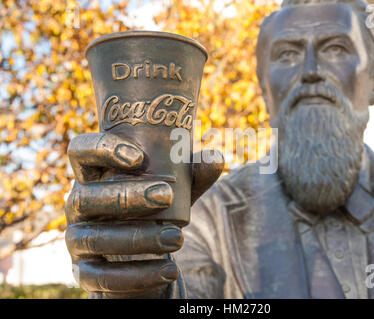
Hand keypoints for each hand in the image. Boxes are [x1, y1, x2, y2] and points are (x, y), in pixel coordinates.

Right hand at [64, 132, 222, 297]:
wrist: (144, 254)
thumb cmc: (156, 209)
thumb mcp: (176, 191)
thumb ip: (193, 175)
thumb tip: (214, 158)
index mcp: (95, 175)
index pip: (81, 151)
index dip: (102, 149)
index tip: (139, 157)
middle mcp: (78, 204)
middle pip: (85, 196)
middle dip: (126, 196)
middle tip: (165, 196)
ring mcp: (77, 238)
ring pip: (95, 237)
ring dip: (137, 238)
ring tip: (177, 238)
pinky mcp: (84, 271)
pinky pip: (100, 277)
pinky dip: (136, 275)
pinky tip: (169, 270)